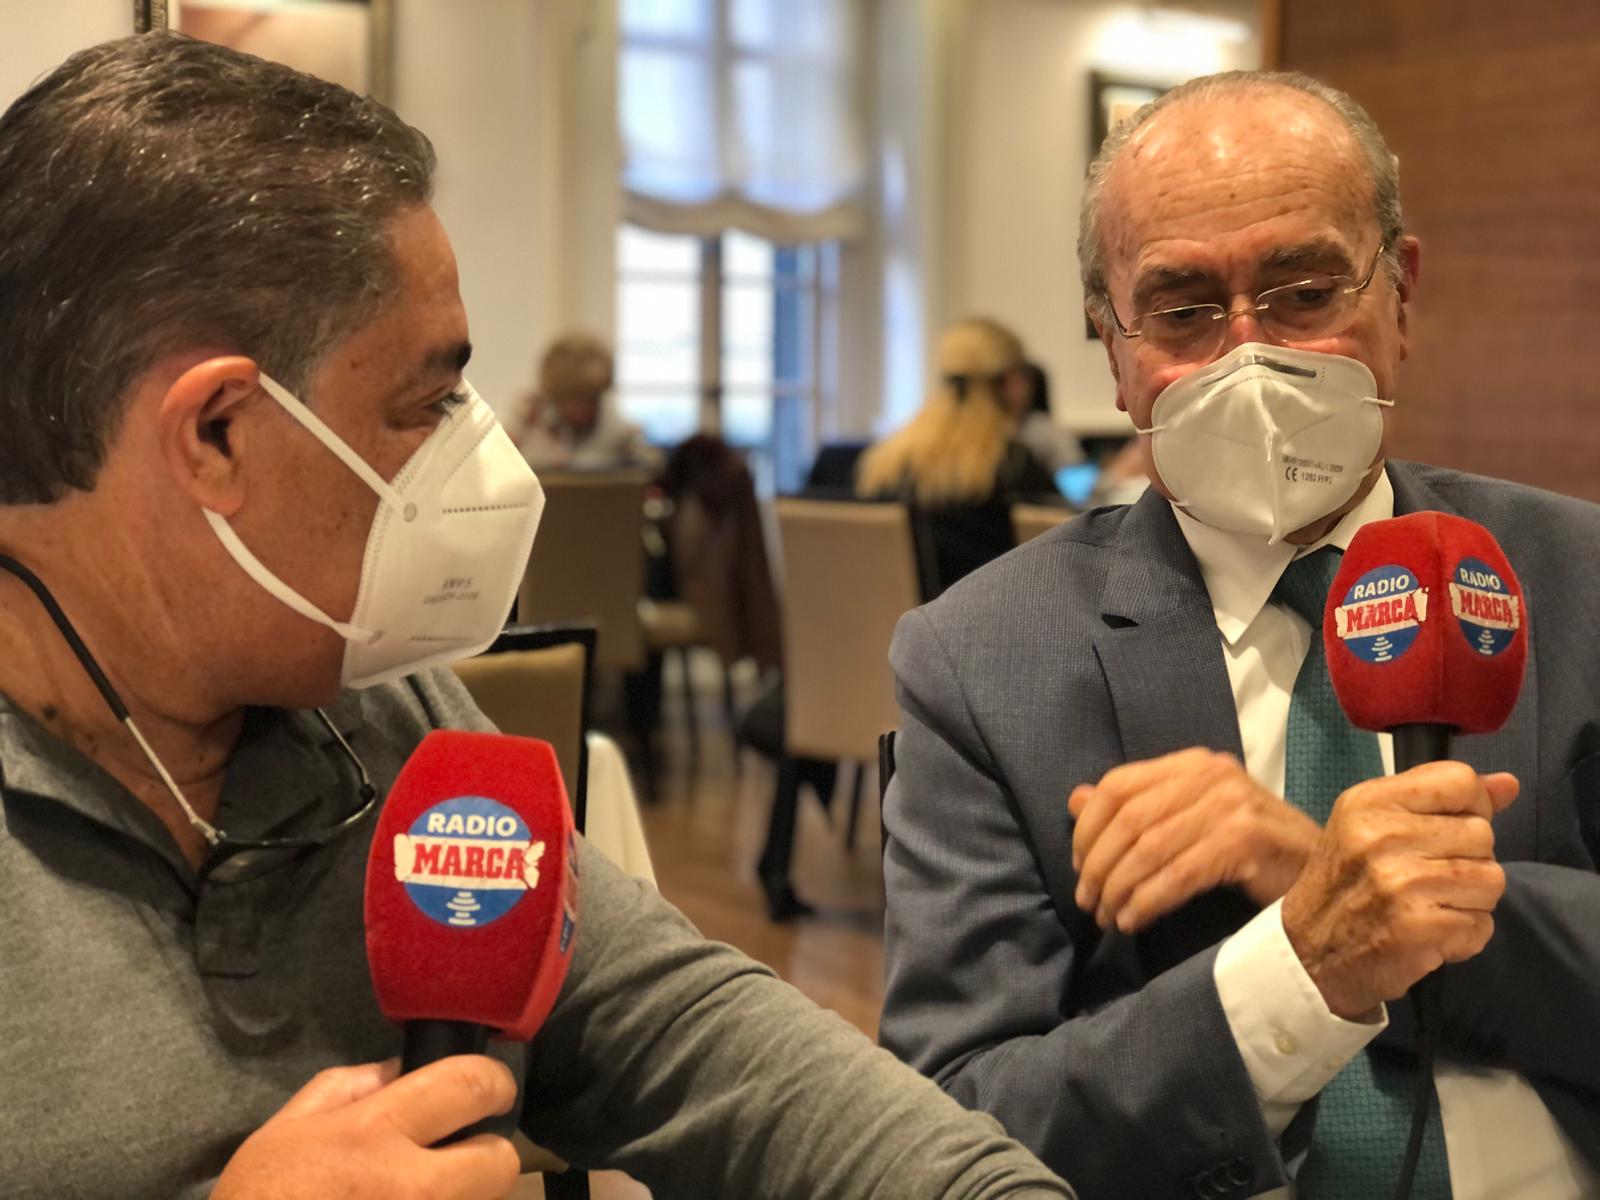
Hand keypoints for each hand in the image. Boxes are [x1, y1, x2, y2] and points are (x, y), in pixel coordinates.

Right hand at [211, 1056, 521, 1199]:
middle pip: (501, 1161)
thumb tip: (401, 1067)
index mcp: (374, 1134)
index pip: (469, 1087)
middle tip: (458, 1155)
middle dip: (487, 1153)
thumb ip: (348, 1087)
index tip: (490, 1089)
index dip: (492, 1082)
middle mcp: (412, 1188)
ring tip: (416, 1195)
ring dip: (463, 1197)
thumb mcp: (284, 1130)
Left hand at [1069, 748, 1320, 933]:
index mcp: (1194, 764)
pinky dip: (1147, 901)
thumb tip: (1075, 799)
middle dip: (1097, 866)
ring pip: (1149, 848)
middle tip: (1087, 903)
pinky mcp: (1249, 842)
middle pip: (1128, 818)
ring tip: (1108, 917)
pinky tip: (1133, 920)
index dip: (1087, 828)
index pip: (1118, 784)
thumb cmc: (1257, 853)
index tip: (1077, 866)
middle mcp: (1212, 776)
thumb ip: (1138, 807)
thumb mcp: (1192, 820)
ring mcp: (1233, 806)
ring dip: (1118, 889)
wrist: (1330, 875)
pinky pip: (1179, 875)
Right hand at [1281, 762, 1516, 1019]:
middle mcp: (1382, 837)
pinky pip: (1482, 924)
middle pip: (1482, 834)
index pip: (1459, 781)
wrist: (1309, 955)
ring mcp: (1402, 883)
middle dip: (1467, 860)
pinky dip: (1464, 936)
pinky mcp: (1420, 928)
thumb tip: (1509, 784)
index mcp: (1368, 803)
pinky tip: (1430, 934)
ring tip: (1429, 906)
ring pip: (1491, 879)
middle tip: (1426, 879)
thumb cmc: (1345, 886)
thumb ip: (1440, 800)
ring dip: (1470, 900)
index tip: (1445, 831)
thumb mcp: (1372, 826)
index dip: (1469, 807)